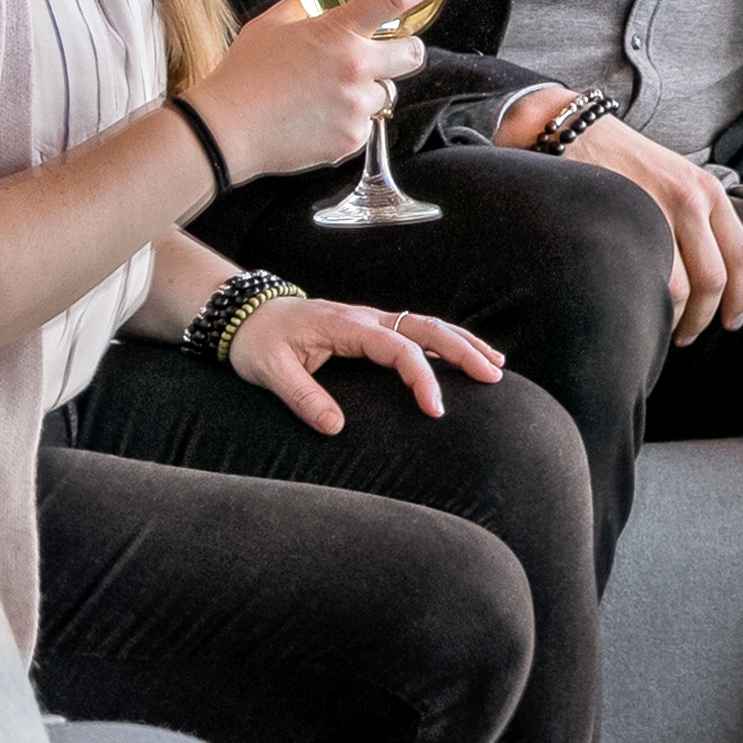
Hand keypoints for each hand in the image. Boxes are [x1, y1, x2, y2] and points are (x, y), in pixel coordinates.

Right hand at [199, 0, 439, 177]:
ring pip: (385, 93)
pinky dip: (349, 123)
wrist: (223, 132)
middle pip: (413, 54)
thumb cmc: (242, 75)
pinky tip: (317, 120)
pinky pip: (366, 126)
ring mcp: (356, 106)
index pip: (392, 0)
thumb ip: (300, 7)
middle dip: (403, 52)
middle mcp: (355, 68)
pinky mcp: (351, 139)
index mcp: (336, 33)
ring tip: (324, 96)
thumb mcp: (269, 27)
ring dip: (366, 91)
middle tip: (382, 55)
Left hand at [231, 296, 506, 436]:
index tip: (436, 410)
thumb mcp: (269, 371)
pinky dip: (446, 340)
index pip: (398, 348)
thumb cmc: (258, 342)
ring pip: (428, 324)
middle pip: (427, 327)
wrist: (246, 314)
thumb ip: (302, 397)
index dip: (422, 378)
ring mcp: (371, 319)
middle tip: (493, 377)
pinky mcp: (370, 327)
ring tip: (495, 364)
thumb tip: (336, 427)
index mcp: (346, 325)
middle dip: (463, 351)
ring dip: (463, 342)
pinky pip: (416, 330)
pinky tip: (464, 353)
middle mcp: (366, 317)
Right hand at [501, 94, 742, 340]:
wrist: (576, 135)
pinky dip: (645, 305)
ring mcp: (656, 210)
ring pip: (679, 287)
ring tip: (659, 329)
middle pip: (713, 279)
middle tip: (687, 336)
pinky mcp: (623, 220)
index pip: (740, 255)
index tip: (732, 322)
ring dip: (673, 319)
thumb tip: (712, 280)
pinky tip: (636, 313)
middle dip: (704, 318)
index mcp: (709, 191)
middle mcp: (690, 199)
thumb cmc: (626, 167)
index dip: (740, 297)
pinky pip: (643, 277)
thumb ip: (698, 221)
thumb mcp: (677, 181)